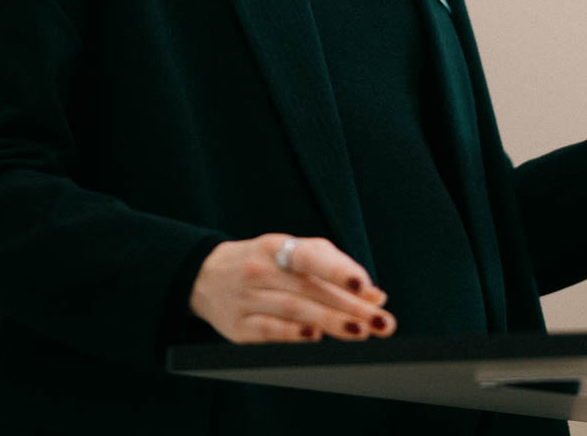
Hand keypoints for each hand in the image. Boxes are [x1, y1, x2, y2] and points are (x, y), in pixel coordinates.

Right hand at [188, 233, 396, 343]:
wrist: (204, 277)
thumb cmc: (262, 264)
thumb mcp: (292, 256)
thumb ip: (334, 271)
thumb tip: (375, 296)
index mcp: (277, 247)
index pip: (312, 257)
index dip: (339, 270)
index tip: (365, 287)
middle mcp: (261, 270)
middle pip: (311, 289)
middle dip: (351, 307)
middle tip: (382, 322)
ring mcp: (247, 298)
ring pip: (294, 310)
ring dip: (330, 323)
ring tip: (360, 331)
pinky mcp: (238, 327)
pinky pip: (268, 331)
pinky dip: (293, 335)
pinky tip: (316, 339)